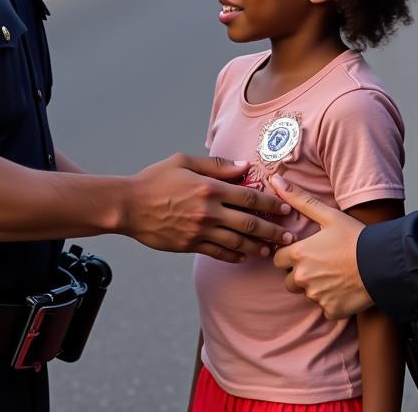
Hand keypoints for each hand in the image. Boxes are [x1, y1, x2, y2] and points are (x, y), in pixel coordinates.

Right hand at [123, 153, 293, 262]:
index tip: (285, 208)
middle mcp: (208, 212)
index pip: (248, 197)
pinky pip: (218, 253)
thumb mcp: (184, 161)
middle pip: (249, 223)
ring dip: (257, 246)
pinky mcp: (190, 245)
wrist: (128, 206)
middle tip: (289, 235)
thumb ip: (216, 165)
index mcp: (209, 188)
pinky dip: (234, 255)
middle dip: (272, 230)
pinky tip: (244, 255)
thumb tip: (244, 166)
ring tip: (271, 249)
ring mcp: (199, 231)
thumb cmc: (155, 179)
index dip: (270, 203)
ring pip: (237, 242)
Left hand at [271, 175, 373, 318]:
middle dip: (299, 274)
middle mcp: (302, 278)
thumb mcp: (328, 214)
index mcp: (299, 254)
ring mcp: (316, 296)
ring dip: (316, 287)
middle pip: (289, 280)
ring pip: (307, 294)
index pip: (278, 260)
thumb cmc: (355, 237)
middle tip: (321, 264)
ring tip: (334, 274)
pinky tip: (344, 289)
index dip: (289, 255)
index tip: (304, 252)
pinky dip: (332, 301)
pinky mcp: (331, 310)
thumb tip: (274, 181)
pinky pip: (325, 308)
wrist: (382, 262)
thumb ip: (299, 199)